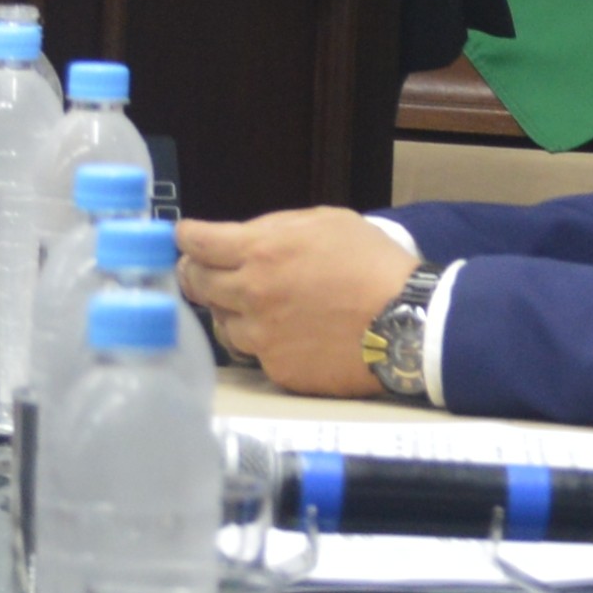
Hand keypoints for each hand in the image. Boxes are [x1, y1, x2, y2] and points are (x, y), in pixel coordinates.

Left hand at [170, 210, 412, 399]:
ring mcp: (261, 337)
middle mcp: (251, 294)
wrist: (407, 323)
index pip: (195, 242)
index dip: (187, 238)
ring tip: (256, 306)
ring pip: (221, 324)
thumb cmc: (373, 264)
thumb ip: (276, 227)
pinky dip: (262, 342)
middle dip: (195, 274)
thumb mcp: (327, 222)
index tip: (186, 239)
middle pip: (195, 284)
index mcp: (260, 251)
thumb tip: (241, 237)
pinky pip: (254, 353)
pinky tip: (287, 334)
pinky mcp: (277, 370)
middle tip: (205, 272)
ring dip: (231, 311)